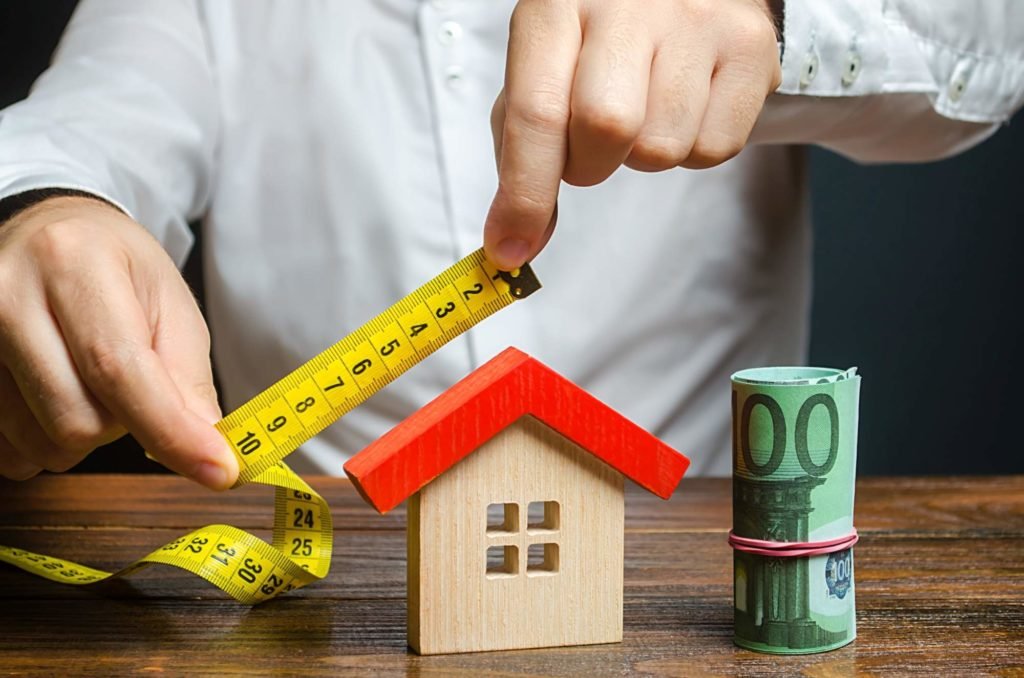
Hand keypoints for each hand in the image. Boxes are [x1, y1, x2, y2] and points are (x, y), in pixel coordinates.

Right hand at [0, 197, 236, 487]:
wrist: (50, 235)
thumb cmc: (117, 271)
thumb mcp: (171, 304)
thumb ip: (189, 379)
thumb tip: (208, 450)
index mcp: (73, 263)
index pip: (119, 368)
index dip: (170, 430)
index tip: (218, 470)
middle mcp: (7, 295)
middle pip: (78, 420)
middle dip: (122, 425)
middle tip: (130, 386)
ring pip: (42, 442)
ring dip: (83, 433)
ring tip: (88, 382)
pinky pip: (7, 451)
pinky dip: (43, 441)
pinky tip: (51, 397)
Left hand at [484, 0, 781, 269]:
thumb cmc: (601, 32)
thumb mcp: (545, 66)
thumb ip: (522, 150)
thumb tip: (517, 240)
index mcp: (557, 3)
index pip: (537, 112)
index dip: (525, 193)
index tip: (512, 247)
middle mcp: (628, 3)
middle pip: (607, 129)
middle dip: (589, 165)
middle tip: (591, 145)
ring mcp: (696, 19)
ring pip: (663, 148)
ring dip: (643, 153)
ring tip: (645, 106)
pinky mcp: (750, 44)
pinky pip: (714, 148)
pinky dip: (693, 145)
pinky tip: (685, 103)